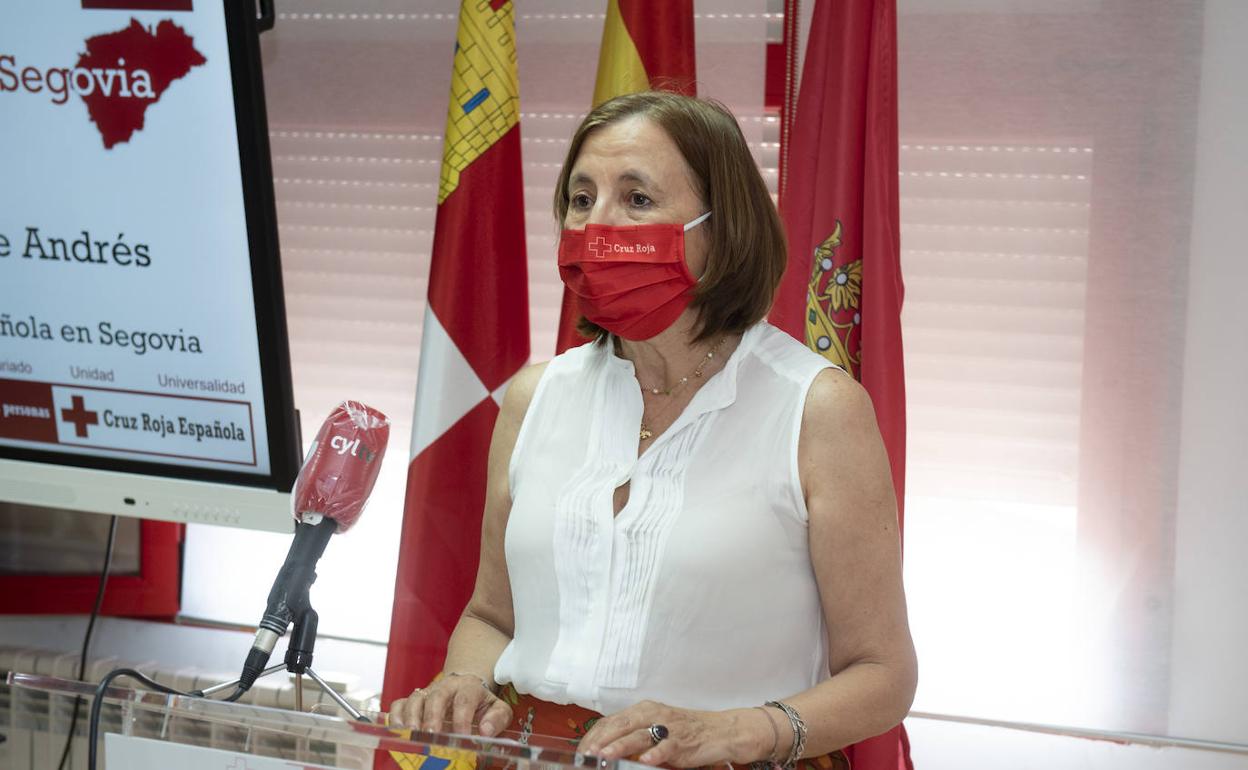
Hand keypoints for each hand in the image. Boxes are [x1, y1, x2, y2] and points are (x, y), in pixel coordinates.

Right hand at [387, 672, 512, 737]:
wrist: (467, 686)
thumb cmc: (481, 703)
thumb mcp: (498, 708)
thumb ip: (497, 718)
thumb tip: (486, 731)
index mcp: (469, 687)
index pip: (465, 699)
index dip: (462, 717)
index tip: (462, 736)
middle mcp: (446, 686)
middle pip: (437, 696)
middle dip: (433, 715)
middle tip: (432, 734)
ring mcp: (428, 692)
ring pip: (416, 698)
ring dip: (412, 716)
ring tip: (413, 734)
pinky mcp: (415, 699)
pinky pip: (400, 703)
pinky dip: (396, 716)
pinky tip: (398, 730)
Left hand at [577, 700, 771, 767]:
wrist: (721, 730)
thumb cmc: (686, 731)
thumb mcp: (656, 728)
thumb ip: (633, 735)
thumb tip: (605, 747)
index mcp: (644, 710)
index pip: (612, 721)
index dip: (594, 735)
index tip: (581, 750)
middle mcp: (654, 714)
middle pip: (621, 725)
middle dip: (601, 741)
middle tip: (587, 754)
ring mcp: (668, 727)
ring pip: (639, 735)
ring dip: (621, 746)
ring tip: (606, 756)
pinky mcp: (683, 741)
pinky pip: (666, 747)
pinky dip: (655, 753)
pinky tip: (645, 760)